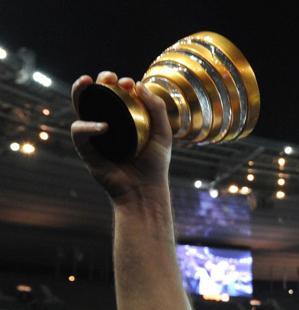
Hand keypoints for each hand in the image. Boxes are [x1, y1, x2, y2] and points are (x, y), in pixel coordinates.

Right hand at [70, 71, 172, 205]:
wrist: (145, 190)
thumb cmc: (155, 163)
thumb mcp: (163, 133)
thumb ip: (156, 108)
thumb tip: (139, 83)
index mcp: (126, 119)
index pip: (119, 95)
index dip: (121, 84)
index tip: (129, 83)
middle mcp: (108, 124)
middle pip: (97, 97)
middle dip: (99, 81)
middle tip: (107, 76)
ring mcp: (95, 136)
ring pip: (80, 108)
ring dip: (80, 92)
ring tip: (88, 81)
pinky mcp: (86, 149)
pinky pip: (79, 132)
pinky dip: (88, 126)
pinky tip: (104, 126)